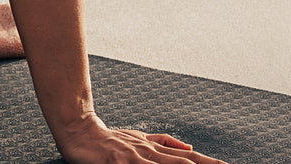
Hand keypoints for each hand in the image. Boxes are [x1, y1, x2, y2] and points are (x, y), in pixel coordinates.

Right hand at [56, 114, 228, 163]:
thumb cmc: (109, 138)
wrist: (79, 130)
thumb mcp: (138, 138)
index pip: (191, 159)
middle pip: (186, 163)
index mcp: (156, 148)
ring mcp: (138, 158)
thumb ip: (163, 142)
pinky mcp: (123, 162)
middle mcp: (151, 152)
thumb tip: (190, 149)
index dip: (211, 163)